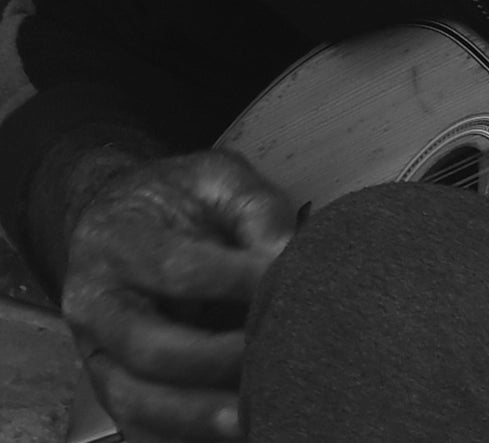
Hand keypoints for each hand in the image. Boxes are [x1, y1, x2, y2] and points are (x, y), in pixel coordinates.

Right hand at [62, 149, 295, 441]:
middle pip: (149, 347)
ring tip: (248, 417)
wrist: (117, 214)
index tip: (282, 283)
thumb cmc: (176, 196)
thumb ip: (254, 206)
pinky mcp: (108, 382)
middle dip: (213, 360)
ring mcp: (95, 349)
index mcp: (117, 239)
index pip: (175, 268)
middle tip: (270, 358)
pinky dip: (180, 432)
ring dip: (194, 414)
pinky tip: (228, 428)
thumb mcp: (215, 177)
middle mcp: (94, 301)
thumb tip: (287, 253)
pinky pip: (136, 422)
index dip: (232, 281)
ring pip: (134, 398)